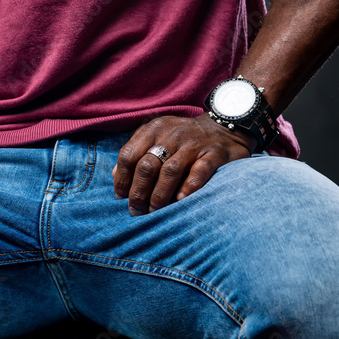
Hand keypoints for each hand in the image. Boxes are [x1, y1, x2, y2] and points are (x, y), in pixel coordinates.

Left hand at [112, 114, 256, 215]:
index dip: (121, 178)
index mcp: (153, 129)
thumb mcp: (156, 136)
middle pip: (147, 165)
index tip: (120, 196)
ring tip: (154, 212)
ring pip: (170, 170)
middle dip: (138, 191)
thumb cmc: (183, 137)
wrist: (223, 127)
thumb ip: (136, 151)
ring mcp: (193, 144)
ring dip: (159, 194)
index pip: (129, 154)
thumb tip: (115, 175)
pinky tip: (181, 200)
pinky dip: (189, 186)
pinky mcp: (214, 154)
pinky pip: (200, 171)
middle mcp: (171, 135)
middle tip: (136, 211)